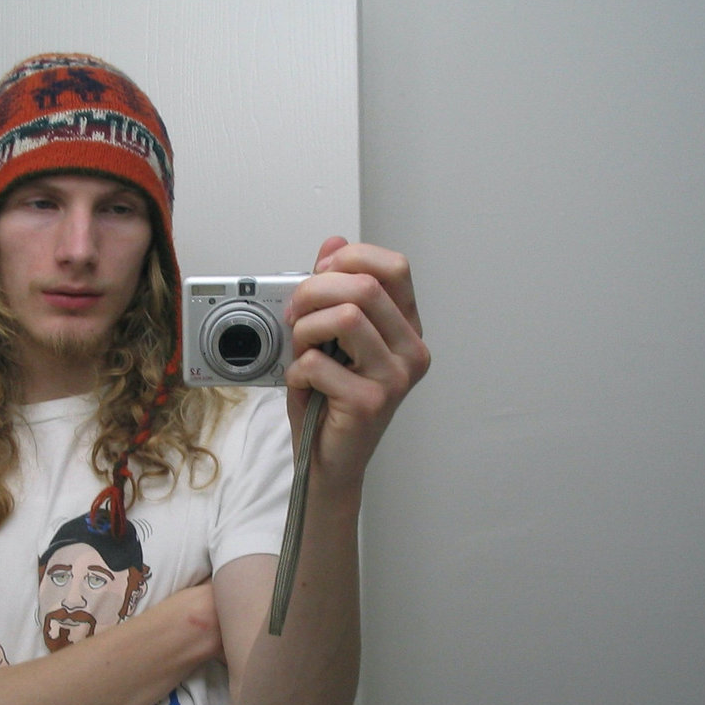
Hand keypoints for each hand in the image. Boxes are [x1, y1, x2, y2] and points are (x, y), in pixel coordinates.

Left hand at [283, 237, 430, 490]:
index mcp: (406, 329)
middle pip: (366, 286)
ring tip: (300, 349)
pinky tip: (302, 383)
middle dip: (314, 291)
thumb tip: (333, 242)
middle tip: (294, 313)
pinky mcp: (371, 402)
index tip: (319, 273)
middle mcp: (411, 351)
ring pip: (345, 317)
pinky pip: (319, 362)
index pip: (394, 267)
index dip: (350, 259)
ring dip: (306, 329)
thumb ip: (334, 291)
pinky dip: (297, 369)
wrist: (328, 461)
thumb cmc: (330, 403)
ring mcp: (395, 377)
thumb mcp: (330, 338)